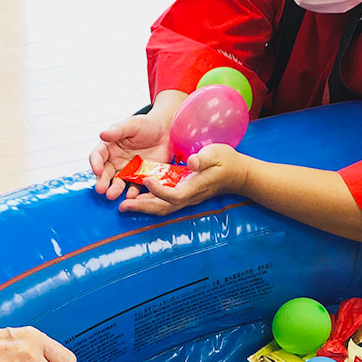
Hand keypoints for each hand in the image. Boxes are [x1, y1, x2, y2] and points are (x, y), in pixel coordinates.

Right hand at [90, 114, 172, 200]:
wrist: (166, 133)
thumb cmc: (146, 125)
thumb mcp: (132, 124)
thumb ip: (118, 130)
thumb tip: (102, 134)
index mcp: (109, 147)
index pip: (98, 156)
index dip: (95, 163)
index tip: (97, 170)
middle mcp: (115, 161)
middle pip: (105, 173)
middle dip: (102, 181)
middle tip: (101, 189)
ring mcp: (127, 171)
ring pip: (118, 182)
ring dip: (114, 189)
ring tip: (112, 195)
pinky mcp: (140, 178)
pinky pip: (134, 187)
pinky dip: (132, 193)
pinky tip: (132, 196)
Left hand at [118, 143, 246, 215]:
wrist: (237, 174)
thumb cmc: (227, 161)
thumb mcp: (217, 153)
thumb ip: (204, 158)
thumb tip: (193, 162)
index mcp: (195, 186)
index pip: (174, 194)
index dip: (159, 191)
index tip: (147, 180)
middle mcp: (189, 196)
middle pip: (163, 207)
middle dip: (143, 208)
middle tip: (123, 206)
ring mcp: (186, 198)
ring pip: (162, 207)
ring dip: (143, 207)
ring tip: (125, 205)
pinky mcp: (184, 195)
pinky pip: (164, 203)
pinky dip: (150, 202)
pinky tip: (137, 198)